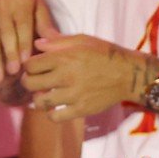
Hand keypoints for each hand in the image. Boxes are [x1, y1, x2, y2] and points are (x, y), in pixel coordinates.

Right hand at [0, 0, 54, 103]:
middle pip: (5, 33)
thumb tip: (57, 42)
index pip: (22, 25)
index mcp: (20, 1)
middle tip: (13, 73)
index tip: (26, 61)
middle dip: (8, 54)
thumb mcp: (37, 4)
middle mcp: (1, 4)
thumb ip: (44, 23)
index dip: (23, 43)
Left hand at [21, 34, 150, 118]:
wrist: (129, 74)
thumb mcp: (81, 40)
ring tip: (44, 95)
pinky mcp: (82, 109)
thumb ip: (57, 42)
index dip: (28, 66)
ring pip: (40, 102)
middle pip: (30, 83)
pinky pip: (55, 117)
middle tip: (34, 81)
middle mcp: (66, 76)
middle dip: (28, 81)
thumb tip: (36, 43)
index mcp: (63, 57)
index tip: (34, 67)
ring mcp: (73, 95)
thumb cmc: (104, 54)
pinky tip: (55, 107)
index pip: (29, 65)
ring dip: (38, 98)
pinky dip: (51, 114)